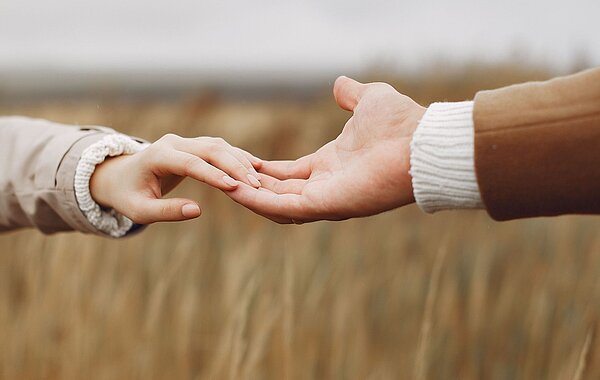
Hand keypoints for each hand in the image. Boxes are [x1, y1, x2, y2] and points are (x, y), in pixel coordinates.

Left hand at [90, 134, 261, 223]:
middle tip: (255, 185)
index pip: (191, 163)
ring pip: (219, 146)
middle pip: (211, 149)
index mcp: (158, 155)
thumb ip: (166, 211)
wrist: (121, 176)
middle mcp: (174, 143)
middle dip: (234, 166)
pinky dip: (237, 157)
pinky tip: (255, 168)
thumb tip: (197, 210)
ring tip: (258, 180)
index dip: (214, 174)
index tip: (234, 187)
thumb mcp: (140, 210)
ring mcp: (185, 141)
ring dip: (240, 161)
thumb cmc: (128, 196)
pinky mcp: (194, 145)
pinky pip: (219, 149)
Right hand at [227, 76, 425, 223]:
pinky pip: (284, 208)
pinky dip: (258, 201)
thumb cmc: (400, 123)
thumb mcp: (368, 100)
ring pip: (276, 203)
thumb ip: (350, 95)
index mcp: (330, 165)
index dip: (264, 169)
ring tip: (219, 183)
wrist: (420, 141)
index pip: (288, 173)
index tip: (240, 161)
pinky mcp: (326, 205)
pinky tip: (234, 190)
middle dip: (250, 184)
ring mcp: (325, 199)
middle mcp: (325, 186)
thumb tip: (339, 85)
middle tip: (220, 175)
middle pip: (278, 191)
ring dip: (248, 194)